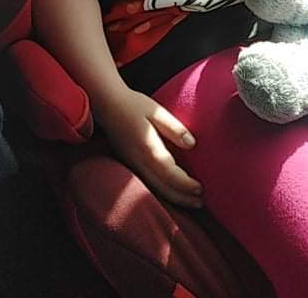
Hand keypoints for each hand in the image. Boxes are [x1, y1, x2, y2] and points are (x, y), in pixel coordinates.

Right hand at [96, 87, 202, 207]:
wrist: (106, 105)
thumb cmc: (133, 105)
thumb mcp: (157, 111)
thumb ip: (175, 128)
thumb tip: (192, 144)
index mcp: (148, 148)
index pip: (169, 174)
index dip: (186, 185)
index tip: (201, 189)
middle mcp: (139, 162)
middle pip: (163, 188)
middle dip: (183, 198)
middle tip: (202, 202)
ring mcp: (132, 165)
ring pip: (155, 189)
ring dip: (174, 198)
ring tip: (191, 201)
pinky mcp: (129, 164)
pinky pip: (148, 184)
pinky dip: (163, 192)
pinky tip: (173, 192)